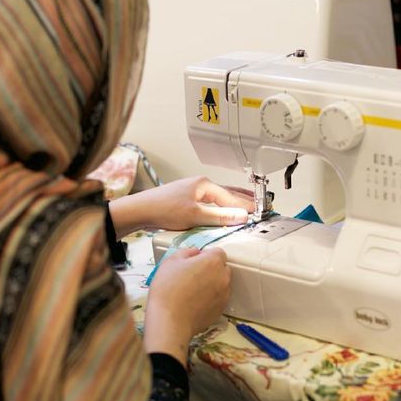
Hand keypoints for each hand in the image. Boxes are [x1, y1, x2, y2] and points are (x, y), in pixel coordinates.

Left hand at [108, 176, 252, 237]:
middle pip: (227, 192)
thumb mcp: (196, 215)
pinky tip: (222, 209)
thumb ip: (220, 216)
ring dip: (233, 200)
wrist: (140, 211)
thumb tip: (241, 215)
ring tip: (247, 203)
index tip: (259, 212)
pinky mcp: (186, 200)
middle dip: (244, 198)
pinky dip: (220, 205)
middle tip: (260, 203)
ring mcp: (192, 191)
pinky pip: (210, 202)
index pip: (231, 196)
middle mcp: (199, 185)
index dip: (246, 205)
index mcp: (204, 184)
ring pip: (219, 196)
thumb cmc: (164, 209)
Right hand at [143, 247, 230, 365]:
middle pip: (221, 267)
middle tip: (192, 276)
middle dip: (210, 269)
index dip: (204, 255)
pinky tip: (195, 302)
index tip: (192, 262)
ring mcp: (225, 294)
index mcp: (213, 261)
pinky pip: (218, 298)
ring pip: (221, 283)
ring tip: (192, 291)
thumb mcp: (171, 261)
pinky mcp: (222, 309)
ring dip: (211, 283)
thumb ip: (187, 252)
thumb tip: (195, 253)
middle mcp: (223, 277)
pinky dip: (211, 297)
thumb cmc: (168, 288)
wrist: (170, 320)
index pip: (217, 252)